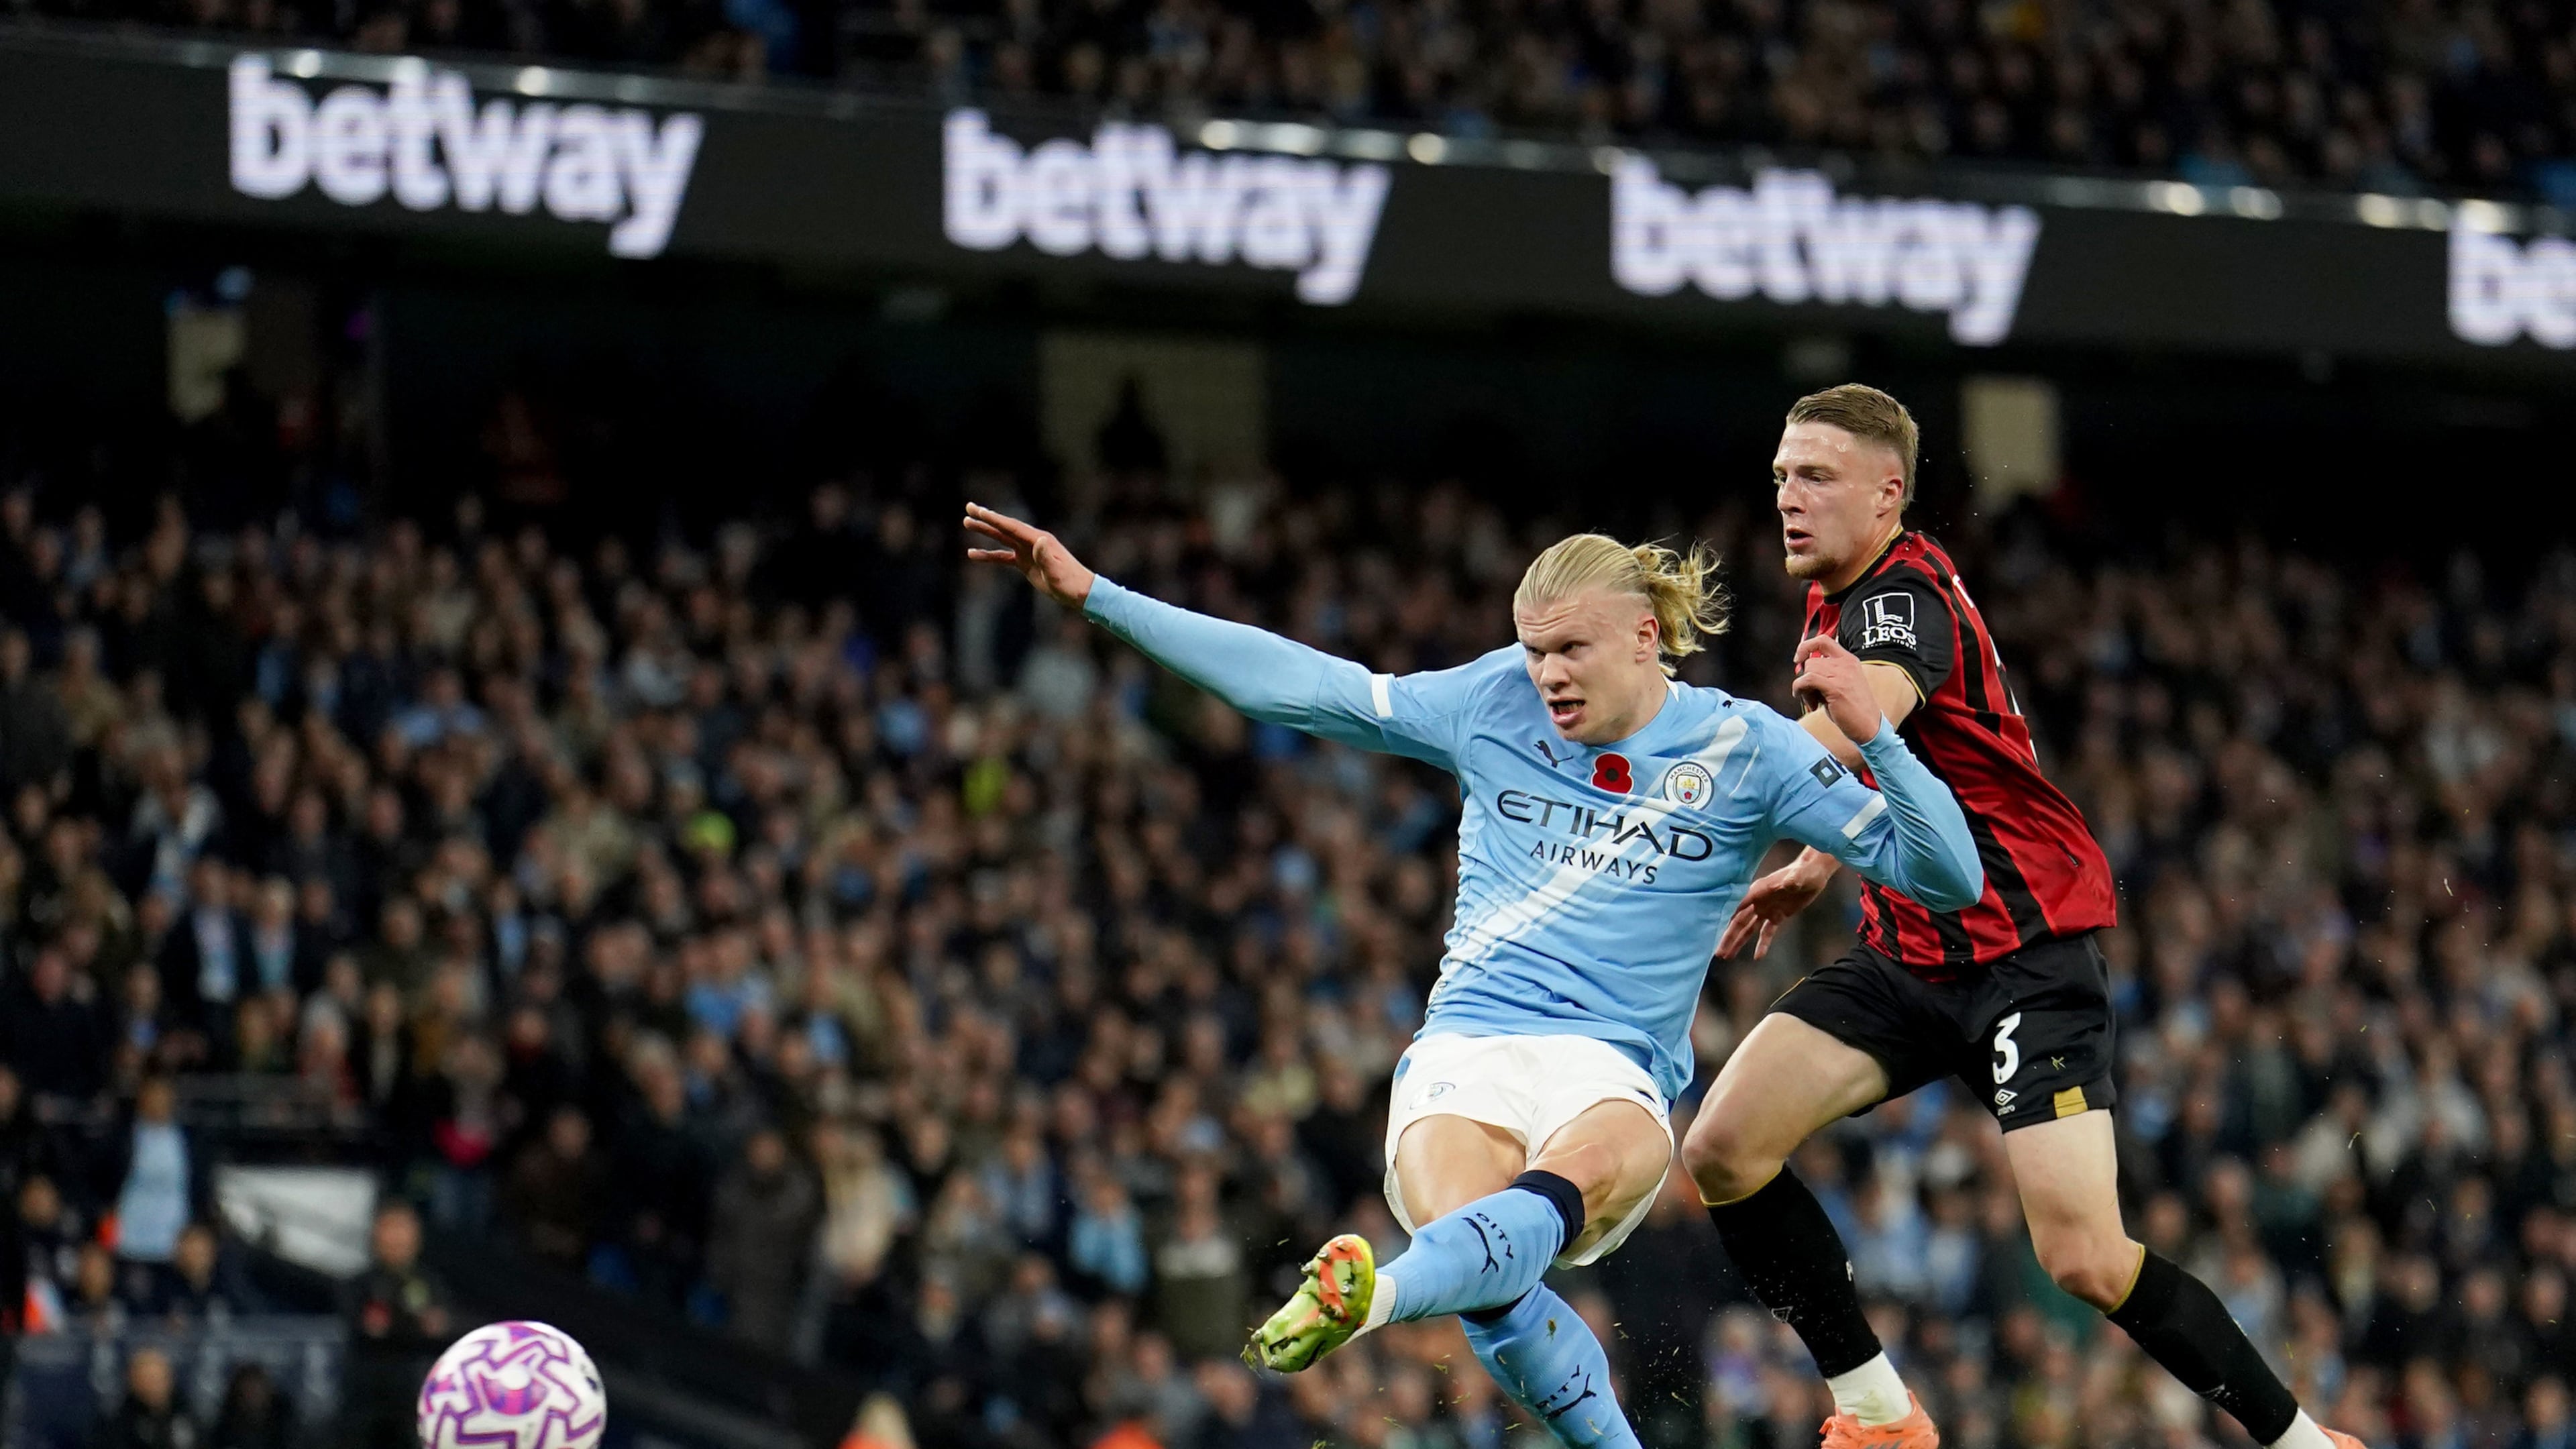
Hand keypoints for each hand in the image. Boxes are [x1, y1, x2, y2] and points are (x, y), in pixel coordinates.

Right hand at [964, 503, 1096, 610]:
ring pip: (1003, 539)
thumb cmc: (1070, 582)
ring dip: (986, 531)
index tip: (979, 511)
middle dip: (987, 518)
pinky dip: (989, 555)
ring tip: (967, 523)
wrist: (1080, 592)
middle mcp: (1033, 541)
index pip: (1013, 527)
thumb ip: (1047, 557)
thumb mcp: (1058, 572)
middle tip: (968, 508)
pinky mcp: (1026, 563)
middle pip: (1005, 527)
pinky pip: (1003, 557)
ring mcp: (1029, 551)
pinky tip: (974, 554)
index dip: (995, 519)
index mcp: (1040, 540)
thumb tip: (1040, 539)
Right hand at [1717, 851, 1835, 958]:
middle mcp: (1758, 901)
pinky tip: (1758, 957)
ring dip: (1739, 942)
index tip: (1714, 933)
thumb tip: (1789, 883)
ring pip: (1749, 929)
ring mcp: (1766, 909)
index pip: (1738, 907)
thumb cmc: (1804, 871)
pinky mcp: (1777, 915)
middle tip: (1719, 953)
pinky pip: (1767, 932)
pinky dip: (1763, 944)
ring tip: (1728, 956)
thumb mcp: (1798, 877)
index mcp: (1758, 891)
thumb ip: (1792, 881)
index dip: (1727, 920)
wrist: (1813, 873)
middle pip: (1739, 922)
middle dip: (1729, 937)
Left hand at [1793, 634, 1883, 744]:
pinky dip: (1801, 690)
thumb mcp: (1842, 683)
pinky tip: (1811, 704)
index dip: (1806, 646)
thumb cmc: (1853, 709)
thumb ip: (1826, 673)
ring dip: (1805, 688)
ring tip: (1815, 702)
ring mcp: (1841, 675)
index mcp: (1849, 660)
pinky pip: (1807, 680)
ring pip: (1808, 669)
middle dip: (1805, 678)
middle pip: (1811, 660)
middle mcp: (1846, 664)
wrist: (1869, 726)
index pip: (1823, 640)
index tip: (1798, 659)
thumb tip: (1802, 670)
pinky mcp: (1835, 688)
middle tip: (1812, 696)